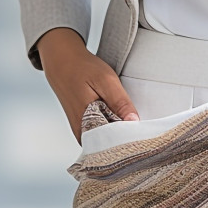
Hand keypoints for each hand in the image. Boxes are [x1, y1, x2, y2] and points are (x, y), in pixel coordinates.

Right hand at [35, 27, 139, 142]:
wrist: (63, 63)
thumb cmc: (83, 70)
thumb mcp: (106, 81)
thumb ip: (119, 102)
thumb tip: (134, 122)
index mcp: (88, 124)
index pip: (114, 143)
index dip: (131, 139)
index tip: (145, 134)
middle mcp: (82, 133)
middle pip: (111, 144)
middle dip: (127, 137)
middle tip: (141, 127)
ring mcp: (81, 132)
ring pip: (106, 140)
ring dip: (119, 132)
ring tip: (130, 121)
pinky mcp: (83, 128)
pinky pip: (101, 134)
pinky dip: (112, 127)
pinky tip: (119, 118)